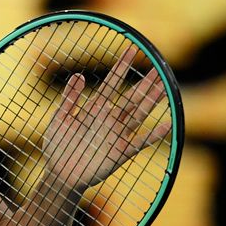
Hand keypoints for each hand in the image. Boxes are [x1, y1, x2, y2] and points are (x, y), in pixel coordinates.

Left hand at [42, 47, 171, 191]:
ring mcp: (116, 136)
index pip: (110, 84)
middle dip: (145, 83)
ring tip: (165, 86)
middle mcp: (109, 120)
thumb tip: (78, 75)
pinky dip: (152, 135)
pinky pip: (138, 143)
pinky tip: (166, 124)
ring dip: (152, 101)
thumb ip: (70, 99)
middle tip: (160, 67)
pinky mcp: (119, 154)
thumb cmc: (58, 146)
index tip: (131, 50)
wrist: (59, 174)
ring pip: (138, 115)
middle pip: (131, 98)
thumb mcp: (59, 119)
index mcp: (94, 110)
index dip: (120, 68)